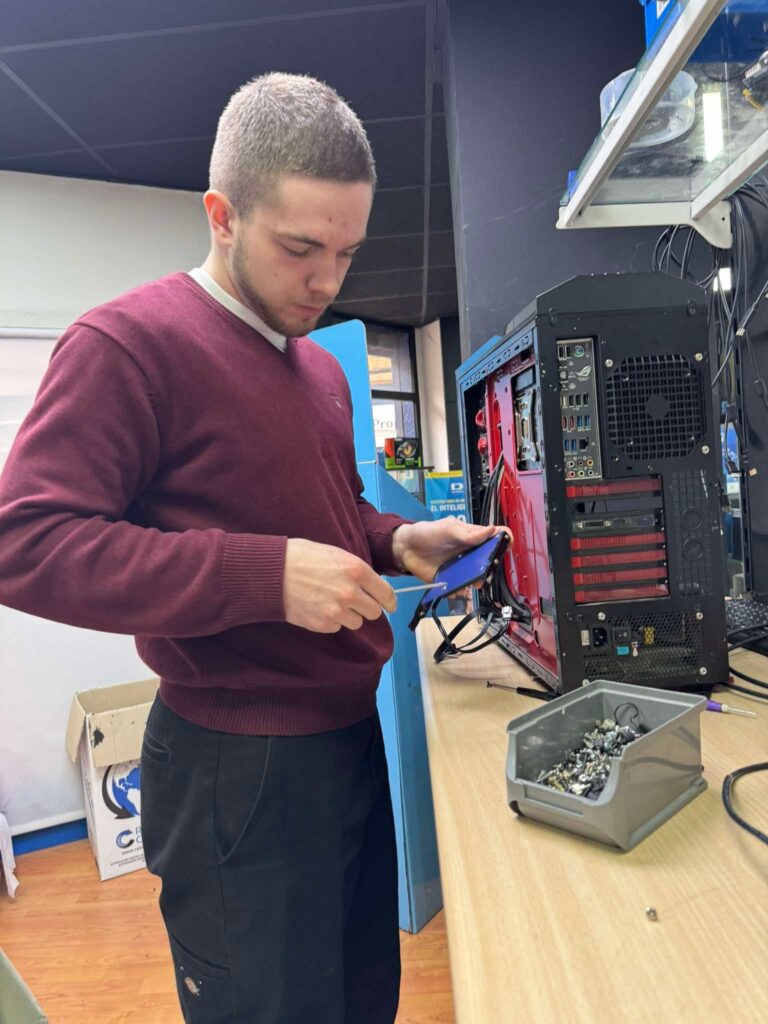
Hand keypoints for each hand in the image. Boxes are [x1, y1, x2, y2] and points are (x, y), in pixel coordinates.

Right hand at [284, 538, 396, 632]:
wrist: (273, 572)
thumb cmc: (303, 557)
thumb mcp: (337, 554)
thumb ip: (357, 571)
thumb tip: (372, 587)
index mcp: (357, 570)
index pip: (385, 594)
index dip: (389, 601)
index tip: (389, 605)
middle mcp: (351, 592)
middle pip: (374, 612)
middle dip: (366, 607)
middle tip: (354, 600)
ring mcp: (337, 611)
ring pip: (357, 622)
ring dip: (349, 615)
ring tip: (331, 601)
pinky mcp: (323, 624)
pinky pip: (337, 627)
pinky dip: (332, 620)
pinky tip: (319, 606)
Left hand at [391, 519, 509, 582]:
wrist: (405, 549)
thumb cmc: (427, 533)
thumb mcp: (447, 529)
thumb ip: (468, 533)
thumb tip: (492, 530)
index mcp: (474, 537)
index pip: (497, 536)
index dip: (505, 541)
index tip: (505, 548)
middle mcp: (472, 553)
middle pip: (491, 562)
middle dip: (491, 568)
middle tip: (483, 570)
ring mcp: (463, 568)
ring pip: (479, 579)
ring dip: (477, 583)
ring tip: (470, 583)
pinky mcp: (452, 581)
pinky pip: (462, 590)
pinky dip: (461, 593)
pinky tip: (455, 590)